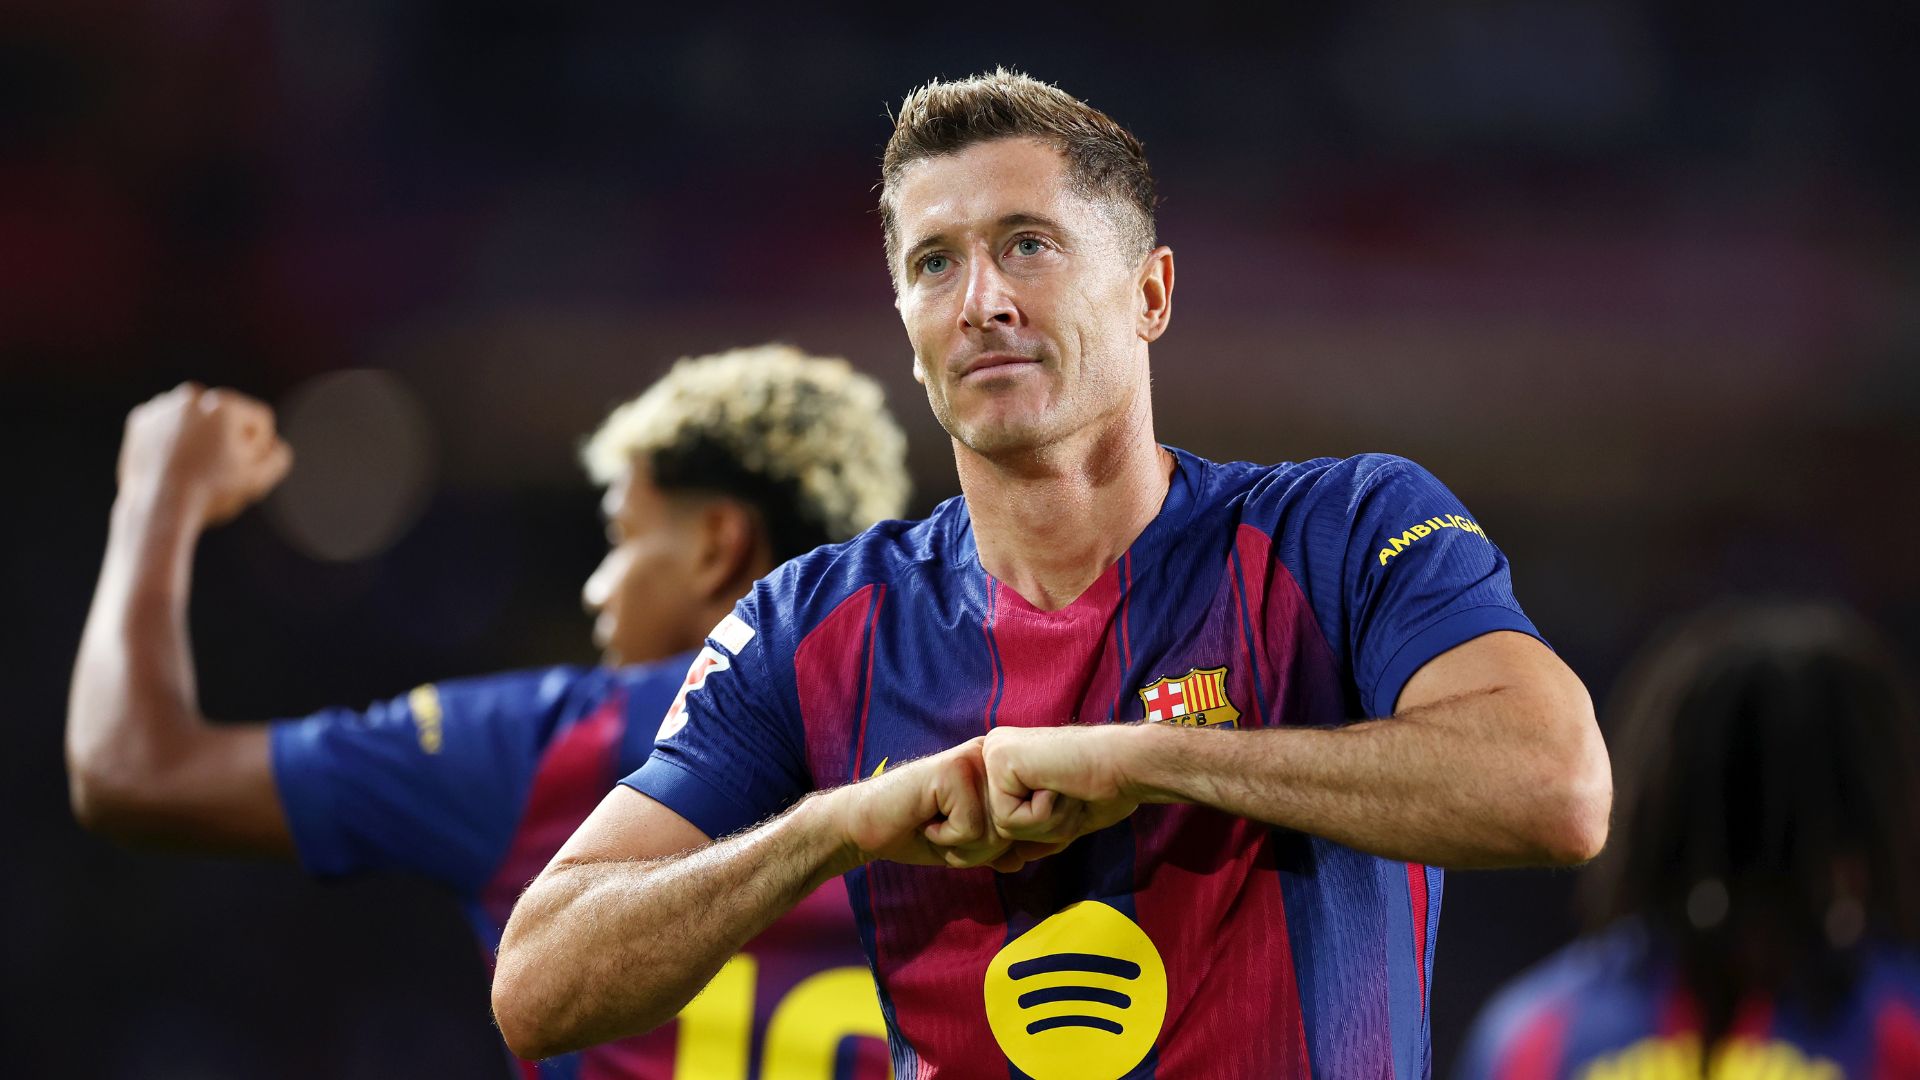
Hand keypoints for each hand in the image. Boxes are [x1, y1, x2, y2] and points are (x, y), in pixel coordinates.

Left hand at [117, 383, 292, 529]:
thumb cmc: (211, 493)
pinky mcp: (140, 420)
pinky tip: (171, 464)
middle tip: (216, 470)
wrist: (158, 507)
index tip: (241, 469)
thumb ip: (277, 456)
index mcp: (225, 404)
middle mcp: (193, 396)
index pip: (258, 421)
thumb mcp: (258, 480)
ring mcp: (162, 406)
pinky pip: (166, 426)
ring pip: (194, 420)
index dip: (257, 448)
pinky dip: (170, 441)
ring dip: (198, 438)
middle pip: (225, 417)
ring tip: (192, 469)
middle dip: (226, 438)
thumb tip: (274, 444)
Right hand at [830, 738, 1013, 869]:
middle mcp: (989, 757)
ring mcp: (972, 760)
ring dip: (960, 845)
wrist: (862, 826)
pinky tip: (924, 817)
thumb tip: (1025, 859)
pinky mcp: (953, 770)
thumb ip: (997, 849)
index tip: (956, 833)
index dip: (990, 847)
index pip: (1024, 825)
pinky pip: (971, 828)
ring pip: (996, 832)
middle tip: (941, 829)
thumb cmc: (915, 833)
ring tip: (933, 823)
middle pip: (1013, 831)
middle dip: (976, 849)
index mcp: (997, 770)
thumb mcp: (965, 845)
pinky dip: (945, 836)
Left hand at [980, 725, 1143, 856]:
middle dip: (1046, 826)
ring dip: (1047, 821)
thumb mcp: (1067, 817)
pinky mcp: (999, 759)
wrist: (1129, 762)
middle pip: (1002, 826)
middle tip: (1072, 793)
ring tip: (1066, 788)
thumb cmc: (1108, 786)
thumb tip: (1012, 858)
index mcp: (1010, 760)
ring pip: (1003, 827)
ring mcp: (993, 752)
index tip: (1073, 794)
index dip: (1047, 825)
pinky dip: (1042, 813)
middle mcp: (995, 751)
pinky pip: (1008, 819)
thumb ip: (1038, 832)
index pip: (1008, 821)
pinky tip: (1058, 783)